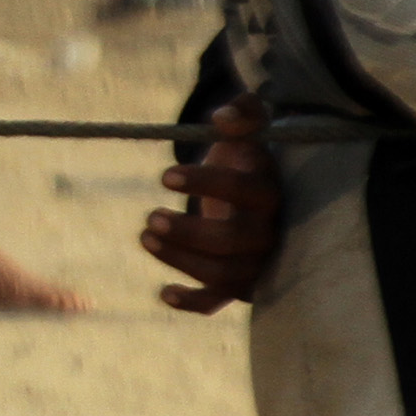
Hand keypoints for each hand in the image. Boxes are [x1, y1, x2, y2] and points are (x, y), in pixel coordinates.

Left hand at [141, 97, 276, 314]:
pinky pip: (221, 301)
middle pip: (233, 241)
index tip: (164, 176)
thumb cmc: (245, 155)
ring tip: (145, 235)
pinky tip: (164, 293)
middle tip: (150, 218)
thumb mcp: (247, 129)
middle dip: (188, 231)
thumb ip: (244, 112)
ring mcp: (256, 260)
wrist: (255, 191)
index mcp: (270, 190)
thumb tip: (224, 116)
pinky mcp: (241, 282)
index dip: (206, 183)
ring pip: (224, 274)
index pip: (245, 191)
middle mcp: (269, 231)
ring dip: (181, 260)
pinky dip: (194, 302)